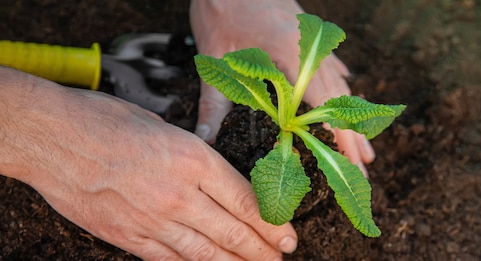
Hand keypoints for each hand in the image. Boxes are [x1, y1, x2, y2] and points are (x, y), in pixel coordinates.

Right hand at [0, 68, 296, 259]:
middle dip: (263, 249)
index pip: (246, 202)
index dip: (273, 225)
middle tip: (282, 258)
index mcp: (194, 160)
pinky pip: (171, 259)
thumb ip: (195, 157)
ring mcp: (154, 220)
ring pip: (207, 252)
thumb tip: (217, 179)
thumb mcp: (164, 126)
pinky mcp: (129, 237)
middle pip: (233, 232)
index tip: (289, 237)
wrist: (52, 138)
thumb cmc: (106, 120)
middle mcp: (181, 195)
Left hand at [190, 0, 375, 175]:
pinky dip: (341, 88)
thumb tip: (206, 136)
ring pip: (340, 87)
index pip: (324, 107)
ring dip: (352, 117)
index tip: (351, 162)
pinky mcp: (308, 35)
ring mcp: (314, 42)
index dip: (340, 137)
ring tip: (364, 146)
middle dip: (353, 137)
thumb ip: (214, 101)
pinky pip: (331, 67)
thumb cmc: (222, 7)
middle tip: (365, 167)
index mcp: (293, 57)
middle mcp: (312, 51)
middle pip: (340, 102)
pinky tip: (349, 95)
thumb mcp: (216, 58)